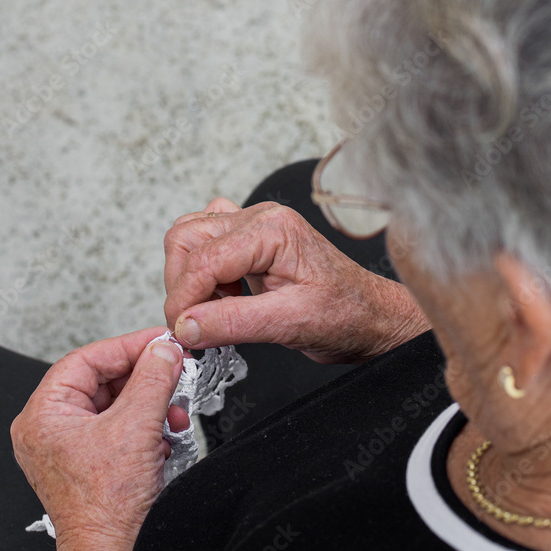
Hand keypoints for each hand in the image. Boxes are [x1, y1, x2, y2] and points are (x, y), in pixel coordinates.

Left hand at [11, 326, 189, 550]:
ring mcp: (66, 447)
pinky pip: (117, 427)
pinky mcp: (87, 462)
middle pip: (103, 380)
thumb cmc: (106, 508)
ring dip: (150, 404)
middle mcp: (48, 429)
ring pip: (114, 405)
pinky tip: (162, 434)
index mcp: (44, 414)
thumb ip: (153, 378)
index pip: (88, 359)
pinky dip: (144, 426)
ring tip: (172, 410)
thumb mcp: (137, 426)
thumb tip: (164, 349)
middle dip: (144, 380)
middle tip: (172, 370)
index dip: (128, 346)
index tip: (160, 341)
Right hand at [164, 199, 429, 364]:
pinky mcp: (250, 239)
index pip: (203, 258)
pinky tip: (222, 296)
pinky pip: (205, 242)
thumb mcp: (291, 323)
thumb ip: (233, 322)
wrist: (370, 315)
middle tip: (192, 324)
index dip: (184, 298)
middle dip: (181, 284)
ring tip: (211, 310)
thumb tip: (186, 325)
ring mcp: (254, 225)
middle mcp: (260, 218)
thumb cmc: (346, 314)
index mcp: (273, 230)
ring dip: (188, 277)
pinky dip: (200, 271)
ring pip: (189, 237)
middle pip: (186, 238)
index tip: (181, 332)